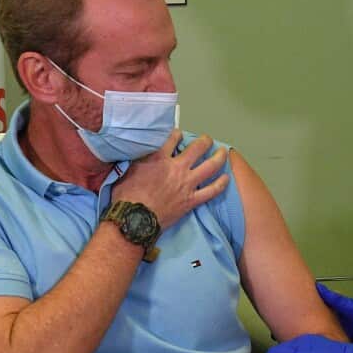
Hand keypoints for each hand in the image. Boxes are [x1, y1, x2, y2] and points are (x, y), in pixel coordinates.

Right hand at [113, 130, 228, 229]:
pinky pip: (212, 191)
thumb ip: (138, 158)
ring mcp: (187, 184)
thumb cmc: (126, 196)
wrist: (134, 219)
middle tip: (206, 140)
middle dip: (205, 141)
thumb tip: (140, 152)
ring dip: (219, 157)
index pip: (173, 138)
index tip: (179, 134)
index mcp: (159, 157)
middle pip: (198, 147)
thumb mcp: (127, 169)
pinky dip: (221, 184)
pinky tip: (226, 178)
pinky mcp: (192, 200)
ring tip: (223, 152)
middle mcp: (177, 167)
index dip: (177, 133)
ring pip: (210, 166)